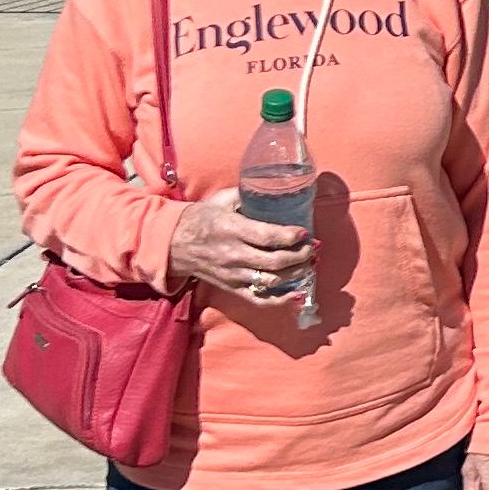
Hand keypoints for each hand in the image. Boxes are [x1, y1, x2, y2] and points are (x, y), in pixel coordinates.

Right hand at [167, 191, 312, 306]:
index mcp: (232, 230)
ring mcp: (233, 275)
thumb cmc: (200, 219)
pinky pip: (259, 299)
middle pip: (274, 262)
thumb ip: (247, 195)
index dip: (290, 237)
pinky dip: (280, 300)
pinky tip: (297, 294)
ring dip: (296, 275)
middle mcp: (233, 255)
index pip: (267, 237)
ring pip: (271, 281)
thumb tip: (275, 189)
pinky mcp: (232, 288)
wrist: (174, 244)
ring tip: (310, 264)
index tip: (306, 233)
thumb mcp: (221, 201)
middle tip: (314, 249)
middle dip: (300, 256)